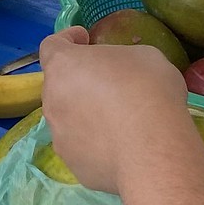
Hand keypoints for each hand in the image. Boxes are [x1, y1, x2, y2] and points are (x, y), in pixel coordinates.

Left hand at [37, 26, 195, 195]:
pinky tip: (122, 145)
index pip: (51, 46)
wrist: (152, 151)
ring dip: (86, 114)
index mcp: (63, 66)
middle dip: (80, 81)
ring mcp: (59, 136)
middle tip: (111, 84)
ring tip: (119, 120)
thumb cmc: (148, 90)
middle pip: (60, 85)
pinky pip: (83, 147)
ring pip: (69, 119)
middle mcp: (51, 100)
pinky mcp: (73, 164)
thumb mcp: (144, 56)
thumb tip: (120, 74)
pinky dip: (96, 143)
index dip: (67, 40)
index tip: (84, 40)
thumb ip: (121, 59)